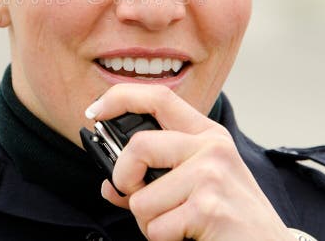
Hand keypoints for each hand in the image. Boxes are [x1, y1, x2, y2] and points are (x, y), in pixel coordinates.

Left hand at [86, 84, 294, 240]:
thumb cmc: (230, 219)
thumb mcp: (196, 187)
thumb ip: (152, 179)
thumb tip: (109, 184)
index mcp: (206, 134)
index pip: (158, 97)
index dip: (119, 98)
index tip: (94, 111)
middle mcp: (210, 147)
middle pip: (138, 146)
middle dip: (125, 179)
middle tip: (136, 194)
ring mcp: (211, 175)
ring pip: (141, 198)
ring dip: (150, 222)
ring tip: (180, 224)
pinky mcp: (208, 207)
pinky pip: (156, 228)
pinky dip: (164, 239)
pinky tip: (190, 236)